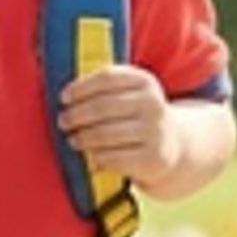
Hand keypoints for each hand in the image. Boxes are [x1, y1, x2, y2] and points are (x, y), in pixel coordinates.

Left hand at [58, 65, 181, 190]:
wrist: (173, 144)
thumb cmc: (137, 115)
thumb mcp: (129, 94)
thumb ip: (102, 90)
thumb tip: (65, 98)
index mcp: (144, 82)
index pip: (106, 78)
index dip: (81, 88)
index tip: (64, 98)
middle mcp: (153, 104)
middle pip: (102, 107)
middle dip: (76, 115)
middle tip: (63, 121)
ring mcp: (155, 131)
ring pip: (104, 134)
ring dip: (82, 137)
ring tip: (73, 139)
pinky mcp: (152, 158)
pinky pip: (112, 157)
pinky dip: (95, 157)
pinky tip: (90, 156)